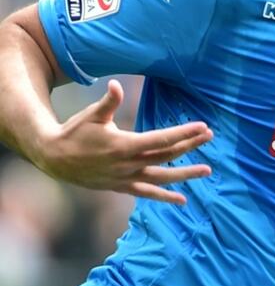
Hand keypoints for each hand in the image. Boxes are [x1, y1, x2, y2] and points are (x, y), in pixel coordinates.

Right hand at [37, 79, 212, 204]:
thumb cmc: (75, 132)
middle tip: (210, 136)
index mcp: (124, 145)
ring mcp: (125, 178)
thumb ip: (108, 102)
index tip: (202, 127)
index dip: (183, 133)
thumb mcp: (92, 115)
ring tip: (207, 170)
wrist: (54, 159)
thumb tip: (116, 85)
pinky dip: (164, 197)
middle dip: (190, 146)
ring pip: (161, 177)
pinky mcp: (121, 187)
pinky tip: (182, 200)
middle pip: (166, 155)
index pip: (161, 139)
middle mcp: (128, 164)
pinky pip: (147, 193)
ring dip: (185, 174)